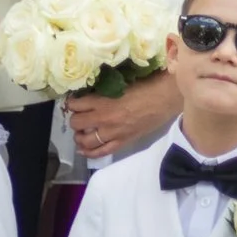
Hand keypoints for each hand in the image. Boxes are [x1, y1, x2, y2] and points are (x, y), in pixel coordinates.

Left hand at [63, 70, 180, 158]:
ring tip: (81, 132)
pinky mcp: (122, 142)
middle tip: (78, 116)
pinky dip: (89, 152)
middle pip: (76, 123)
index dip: (71, 103)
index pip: (75, 105)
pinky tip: (84, 149)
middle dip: (74, 119)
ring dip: (79, 136)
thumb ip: (104, 91)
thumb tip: (90, 93)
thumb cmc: (145, 85)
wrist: (164, 98)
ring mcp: (113, 133)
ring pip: (85, 140)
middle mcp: (104, 118)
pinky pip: (101, 152)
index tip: (73, 102)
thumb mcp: (119, 84)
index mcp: (102, 101)